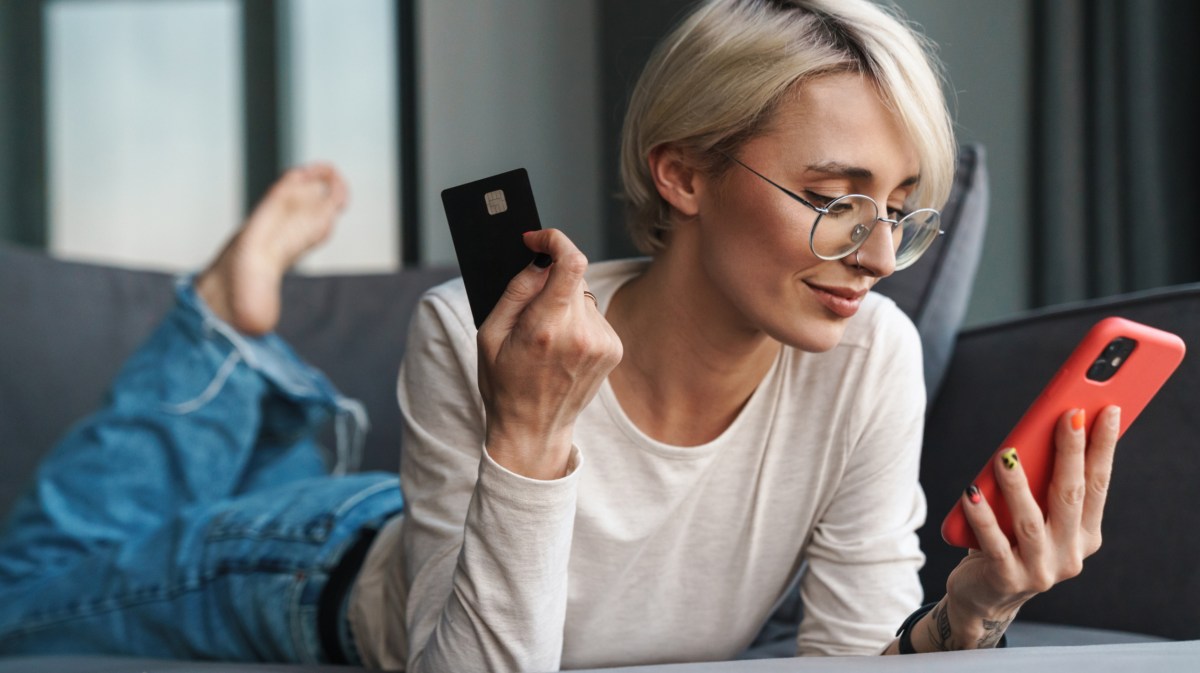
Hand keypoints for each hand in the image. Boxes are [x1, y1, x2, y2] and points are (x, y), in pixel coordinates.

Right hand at [476, 229, 622, 479]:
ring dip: (565, 303)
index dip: (555, 240)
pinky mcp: (614, 349)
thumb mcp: (490, 334)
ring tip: (546, 338)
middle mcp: (581, 334)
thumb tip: (539, 260)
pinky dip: (578, 321)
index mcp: (546, 327)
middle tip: (530, 310)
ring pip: (583, 296)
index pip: (571, 262)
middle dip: (551, 281)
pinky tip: (563, 348)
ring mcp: (602, 343)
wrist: (534, 430)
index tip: (537, 240)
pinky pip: (594, 316)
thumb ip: (516, 291)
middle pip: (573, 277)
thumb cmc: (505, 383)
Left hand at [939, 405, 1119, 648]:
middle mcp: (1069, 554)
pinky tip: (971, 493)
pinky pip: (993, 542)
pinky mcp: (1007, 578)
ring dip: (1017, 484)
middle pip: (1070, 495)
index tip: (1107, 412)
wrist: (984, 597)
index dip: (1103, 448)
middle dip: (1072, 453)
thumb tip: (1034, 435)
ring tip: (1005, 454)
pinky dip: (982, 516)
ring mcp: (1040, 569)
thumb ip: (1041, 487)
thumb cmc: (1010, 544)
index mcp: (1085, 536)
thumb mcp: (1035, 516)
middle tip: (1069, 416)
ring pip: (1030, 520)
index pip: (1098, 485)